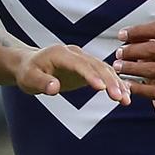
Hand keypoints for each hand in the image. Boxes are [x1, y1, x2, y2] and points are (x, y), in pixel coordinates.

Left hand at [16, 44, 130, 103]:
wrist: (29, 64)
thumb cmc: (28, 72)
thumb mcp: (29, 79)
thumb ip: (42, 83)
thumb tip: (54, 88)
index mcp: (60, 53)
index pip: (79, 64)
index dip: (91, 75)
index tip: (102, 89)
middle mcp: (75, 53)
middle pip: (96, 66)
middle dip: (110, 82)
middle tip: (120, 99)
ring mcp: (83, 59)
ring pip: (104, 69)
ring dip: (116, 83)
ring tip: (126, 101)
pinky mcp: (88, 67)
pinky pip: (105, 74)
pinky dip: (115, 83)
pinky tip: (125, 95)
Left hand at [115, 23, 154, 120]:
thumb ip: (143, 42)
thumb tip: (123, 35)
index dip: (137, 30)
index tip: (120, 36)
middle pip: (154, 49)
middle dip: (132, 50)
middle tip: (118, 54)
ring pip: (153, 69)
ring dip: (131, 67)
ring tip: (117, 67)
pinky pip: (154, 91)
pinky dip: (137, 87)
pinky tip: (126, 84)